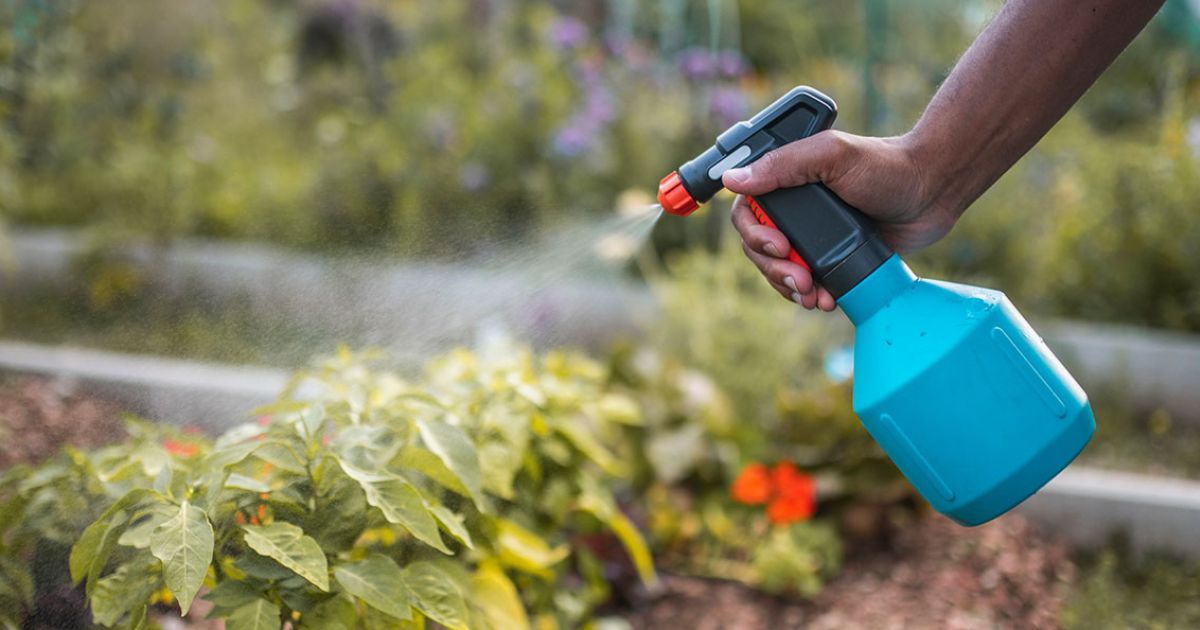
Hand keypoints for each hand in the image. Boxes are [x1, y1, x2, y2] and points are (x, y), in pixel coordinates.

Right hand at [723, 131, 956, 309]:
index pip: (747, 212)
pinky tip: (824, 301)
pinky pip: (808, 283)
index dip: (754, 234)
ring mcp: (812, 236)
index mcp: (785, 180)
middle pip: (759, 248)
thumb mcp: (831, 156)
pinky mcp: (833, 258)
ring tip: (812, 297)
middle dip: (774, 269)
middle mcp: (794, 209)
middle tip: (800, 280)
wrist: (932, 193)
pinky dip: (811, 295)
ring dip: (789, 288)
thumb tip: (732, 179)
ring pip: (780, 270)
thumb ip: (783, 166)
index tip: (779, 246)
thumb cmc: (886, 165)